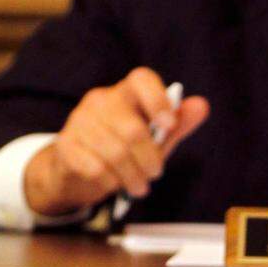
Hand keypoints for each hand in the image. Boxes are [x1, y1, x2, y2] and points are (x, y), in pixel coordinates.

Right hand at [23, 67, 210, 215]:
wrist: (75, 171)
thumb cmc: (122, 151)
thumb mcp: (154, 139)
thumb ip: (177, 124)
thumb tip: (201, 106)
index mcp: (124, 93)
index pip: (141, 80)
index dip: (158, 100)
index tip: (169, 126)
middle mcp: (99, 101)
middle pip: (133, 130)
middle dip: (150, 159)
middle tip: (155, 174)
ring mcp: (79, 122)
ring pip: (115, 153)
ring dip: (133, 176)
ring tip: (139, 187)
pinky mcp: (65, 146)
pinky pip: (96, 168)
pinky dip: (110, 182)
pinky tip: (113, 185)